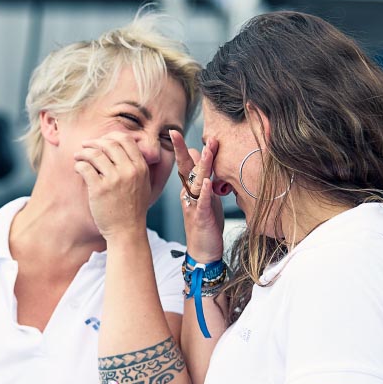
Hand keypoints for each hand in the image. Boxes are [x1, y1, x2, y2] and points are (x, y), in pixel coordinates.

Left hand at [74, 133, 150, 240]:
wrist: (127, 231)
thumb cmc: (133, 209)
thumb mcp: (144, 184)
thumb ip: (137, 165)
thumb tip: (123, 147)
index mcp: (141, 167)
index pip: (125, 139)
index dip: (110, 136)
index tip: (101, 142)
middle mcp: (129, 171)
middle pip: (109, 143)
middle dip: (94, 142)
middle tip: (85, 146)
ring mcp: (114, 179)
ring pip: (95, 153)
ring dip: (83, 152)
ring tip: (78, 156)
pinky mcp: (99, 189)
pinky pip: (85, 167)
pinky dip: (79, 165)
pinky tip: (77, 168)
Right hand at [171, 131, 224, 262]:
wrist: (203, 251)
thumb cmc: (206, 224)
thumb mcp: (205, 197)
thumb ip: (202, 177)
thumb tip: (199, 156)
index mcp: (189, 189)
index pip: (185, 165)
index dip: (181, 148)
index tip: (175, 132)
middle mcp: (189, 195)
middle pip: (185, 169)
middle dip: (180, 151)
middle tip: (174, 134)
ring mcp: (193, 206)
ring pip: (196, 182)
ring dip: (202, 166)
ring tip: (206, 150)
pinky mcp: (201, 217)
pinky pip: (203, 203)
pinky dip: (206, 192)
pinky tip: (208, 183)